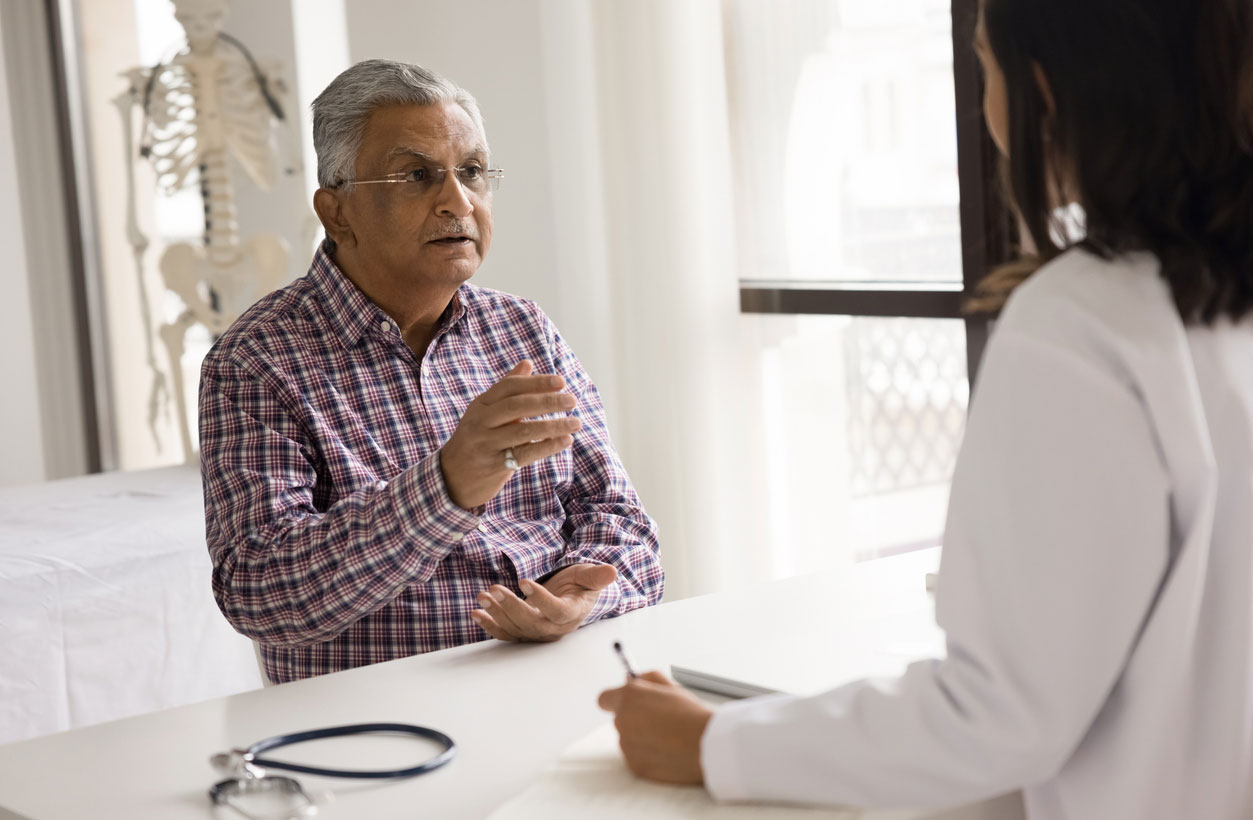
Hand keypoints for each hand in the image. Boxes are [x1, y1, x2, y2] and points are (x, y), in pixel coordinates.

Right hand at [439, 360, 581, 509]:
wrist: (450, 478)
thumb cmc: (476, 440)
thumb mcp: (485, 412)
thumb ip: (507, 389)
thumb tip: (527, 363)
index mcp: (481, 405)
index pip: (509, 387)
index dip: (536, 382)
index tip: (561, 381)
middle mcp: (480, 422)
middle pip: (517, 405)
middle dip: (547, 401)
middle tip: (572, 400)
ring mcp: (485, 444)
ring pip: (523, 431)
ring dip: (553, 426)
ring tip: (576, 423)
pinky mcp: (493, 466)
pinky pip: (524, 454)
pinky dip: (547, 446)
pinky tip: (565, 441)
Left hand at [471, 563, 617, 641]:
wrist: (570, 599)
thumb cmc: (579, 585)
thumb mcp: (588, 577)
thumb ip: (597, 576)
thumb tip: (611, 571)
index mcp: (571, 614)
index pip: (556, 611)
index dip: (540, 599)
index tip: (523, 581)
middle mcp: (553, 628)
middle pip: (531, 623)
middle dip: (511, 607)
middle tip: (494, 590)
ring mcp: (537, 633)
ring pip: (515, 628)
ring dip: (497, 613)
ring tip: (483, 596)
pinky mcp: (523, 633)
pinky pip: (505, 634)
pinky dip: (490, 625)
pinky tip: (476, 613)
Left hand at [598, 671, 711, 783]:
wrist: (707, 745)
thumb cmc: (692, 714)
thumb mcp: (671, 686)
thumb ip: (647, 679)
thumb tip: (630, 678)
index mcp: (630, 697)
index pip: (604, 699)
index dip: (615, 700)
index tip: (626, 702)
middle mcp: (623, 720)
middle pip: (619, 719)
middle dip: (634, 718)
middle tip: (658, 720)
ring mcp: (627, 744)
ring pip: (628, 739)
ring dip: (641, 737)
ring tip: (668, 737)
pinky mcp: (634, 765)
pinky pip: (635, 757)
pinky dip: (647, 754)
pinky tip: (667, 751)